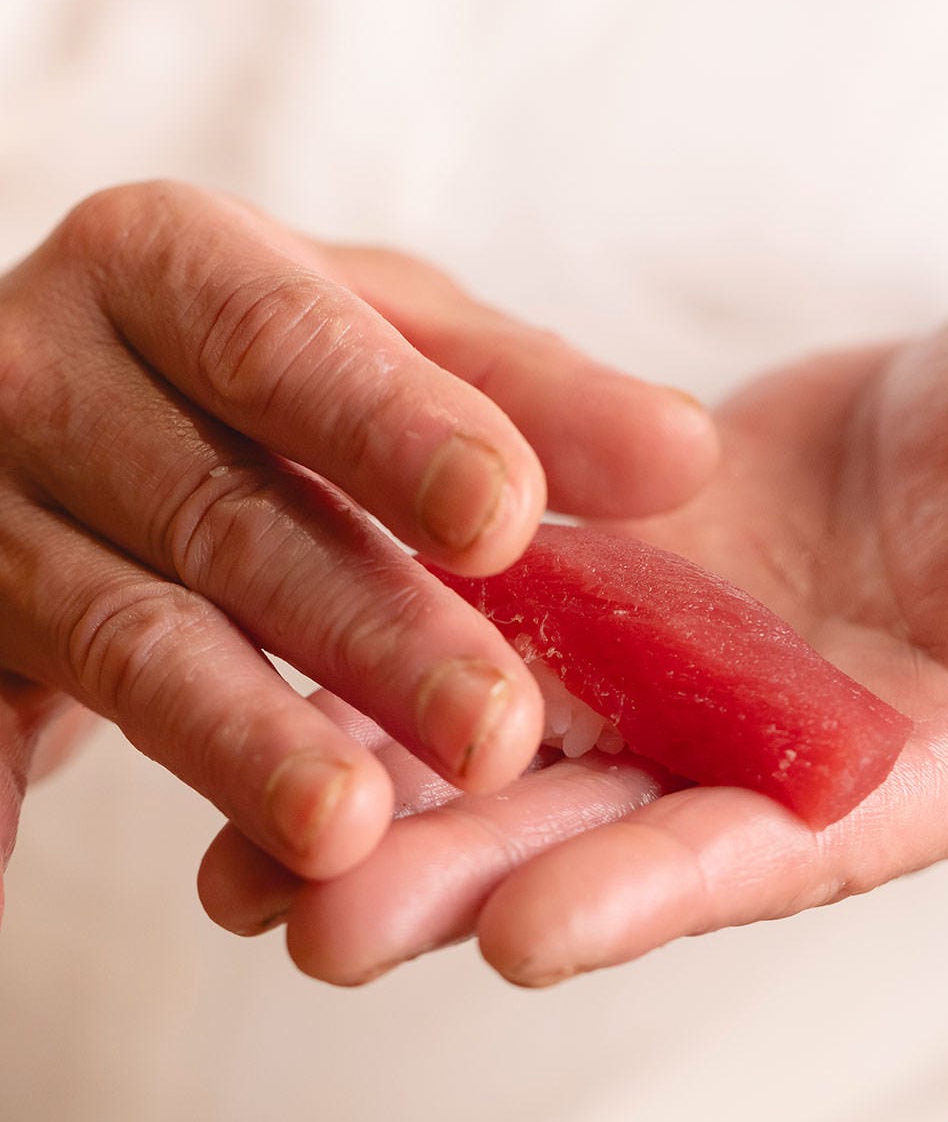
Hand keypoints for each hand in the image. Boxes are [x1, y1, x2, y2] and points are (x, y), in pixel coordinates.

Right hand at [0, 181, 716, 919]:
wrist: (73, 383)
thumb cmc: (260, 348)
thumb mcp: (386, 333)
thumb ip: (528, 394)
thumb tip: (687, 457)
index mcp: (170, 264)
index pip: (288, 346)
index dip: (394, 433)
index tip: (505, 523)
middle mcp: (48, 368)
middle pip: (221, 514)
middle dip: (360, 629)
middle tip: (492, 733)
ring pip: (127, 636)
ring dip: (236, 740)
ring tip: (351, 831)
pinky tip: (13, 875)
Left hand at [197, 290, 947, 984]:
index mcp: (915, 750)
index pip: (784, 841)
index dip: (666, 885)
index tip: (532, 936)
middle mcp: (774, 746)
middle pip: (616, 829)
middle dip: (476, 879)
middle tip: (319, 928)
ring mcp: (681, 680)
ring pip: (524, 757)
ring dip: (394, 805)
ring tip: (243, 857)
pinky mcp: (618, 605)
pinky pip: (495, 648)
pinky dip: (389, 683)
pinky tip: (269, 706)